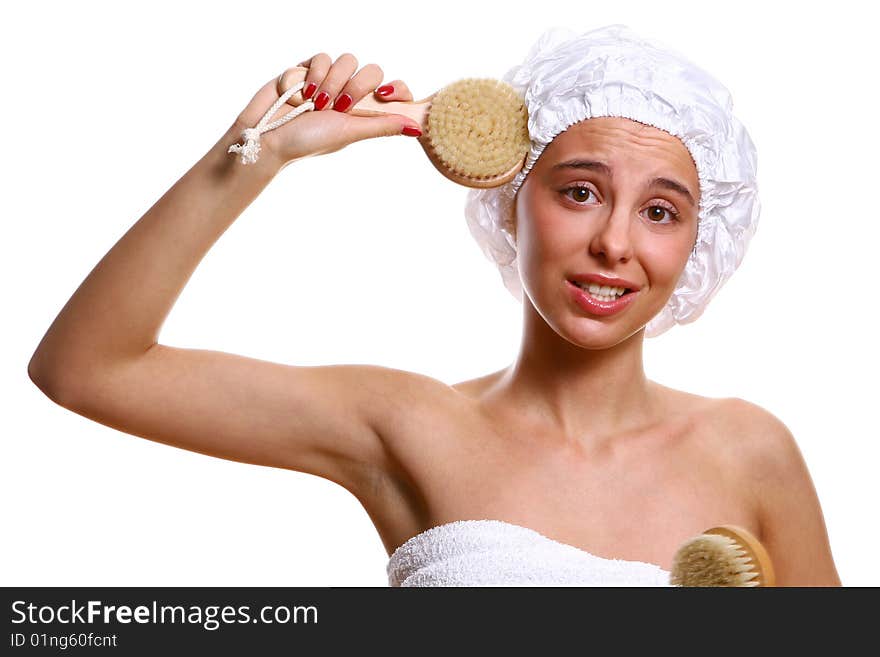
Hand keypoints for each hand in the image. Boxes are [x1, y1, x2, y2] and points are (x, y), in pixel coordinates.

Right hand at [234, 52, 418, 167]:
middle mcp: (350, 93)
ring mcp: (328, 79)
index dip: (395, 88)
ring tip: (313, 103)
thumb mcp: (350, 132)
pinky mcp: (307, 69)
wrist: (267, 135)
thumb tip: (418, 128)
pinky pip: (319, 57)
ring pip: (343, 60)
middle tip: (336, 106)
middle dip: (353, 87)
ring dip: (328, 82)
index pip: (393, 88)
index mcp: (365, 110)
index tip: (385, 96)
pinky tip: (299, 94)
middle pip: (370, 69)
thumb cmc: (308, 140)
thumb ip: (382, 126)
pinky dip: (309, 76)